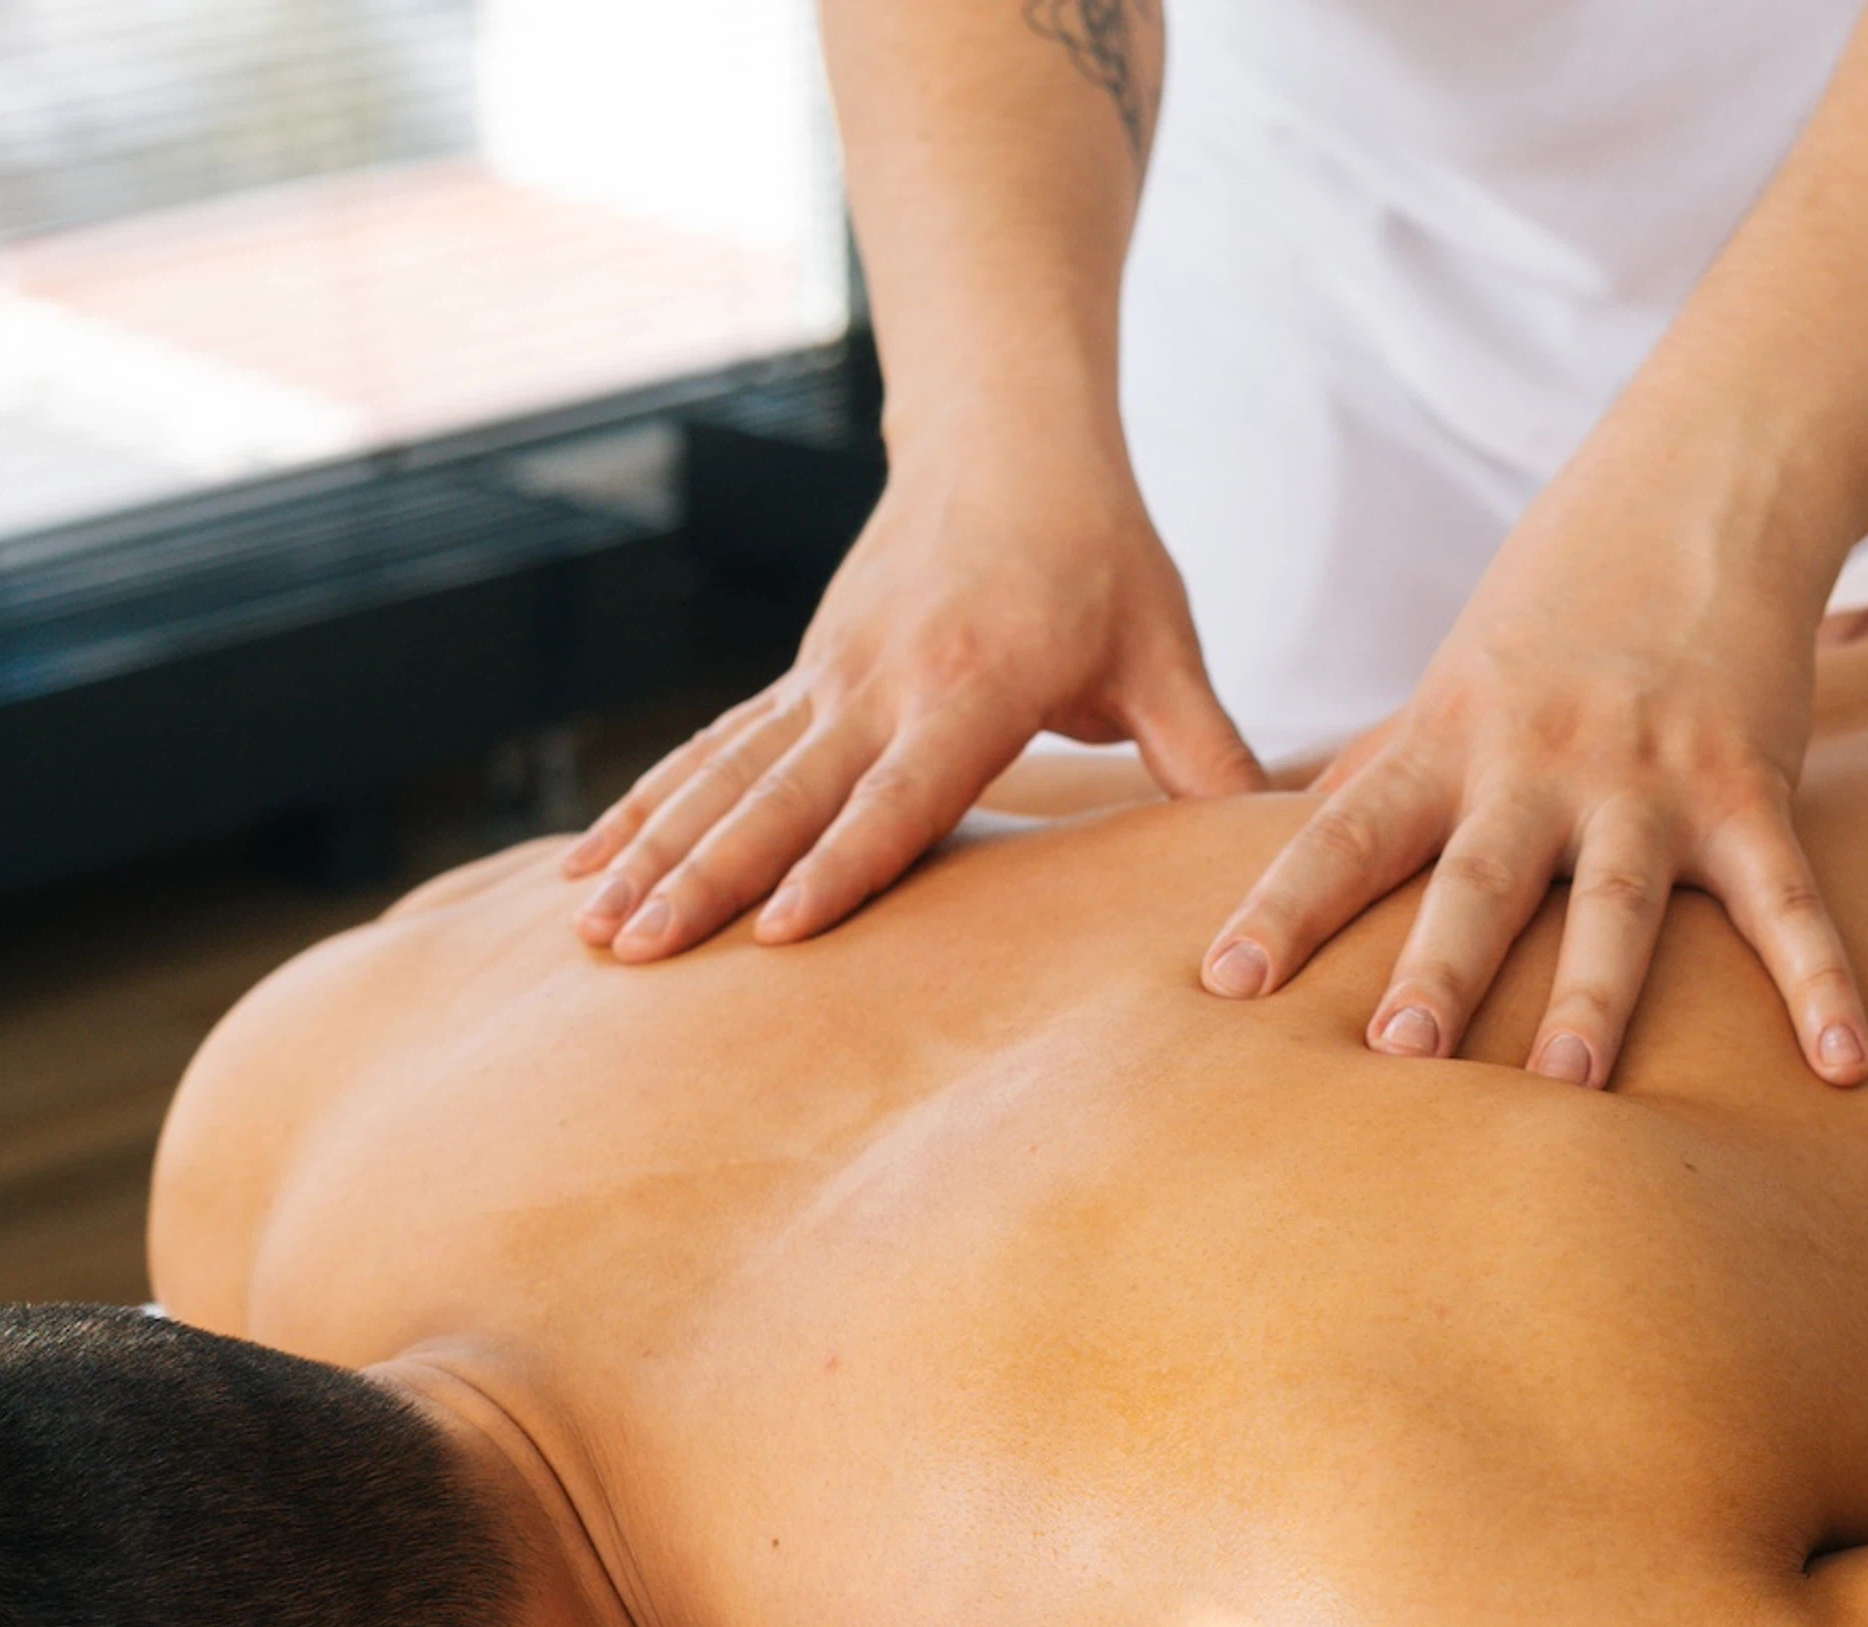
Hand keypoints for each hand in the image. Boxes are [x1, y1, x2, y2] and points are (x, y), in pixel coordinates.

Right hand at [562, 452, 1263, 958]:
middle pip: (782, 794)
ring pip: (725, 777)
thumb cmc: (1100, 552)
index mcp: (974, 681)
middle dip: (707, 879)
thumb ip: (1209, 755)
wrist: (1005, 431)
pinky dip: (646, 809)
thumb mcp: (1166, 648)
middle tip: (640, 955)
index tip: (783, 932)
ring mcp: (827, 676)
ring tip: (592, 933)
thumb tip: (1282, 850)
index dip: (844, 863)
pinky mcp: (801, 677)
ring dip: (655, 854)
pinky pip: (710, 753)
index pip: (903, 792)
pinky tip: (585, 870)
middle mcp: (880, 679)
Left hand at [1191, 494, 1867, 1090]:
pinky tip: (1843, 1066)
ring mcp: (1651, 777)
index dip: (1285, 903)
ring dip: (1591, 996)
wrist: (1705, 488)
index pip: (1347, 830)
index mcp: (1451, 741)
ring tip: (1567, 1089)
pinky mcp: (1751, 785)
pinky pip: (1787, 901)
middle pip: (1478, 878)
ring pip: (1616, 901)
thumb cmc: (1558, 604)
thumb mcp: (1454, 682)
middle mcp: (1541, 763)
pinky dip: (1819, 983)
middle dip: (1439, 969)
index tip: (1226, 982)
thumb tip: (1277, 850)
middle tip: (1398, 1057)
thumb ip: (1379, 774)